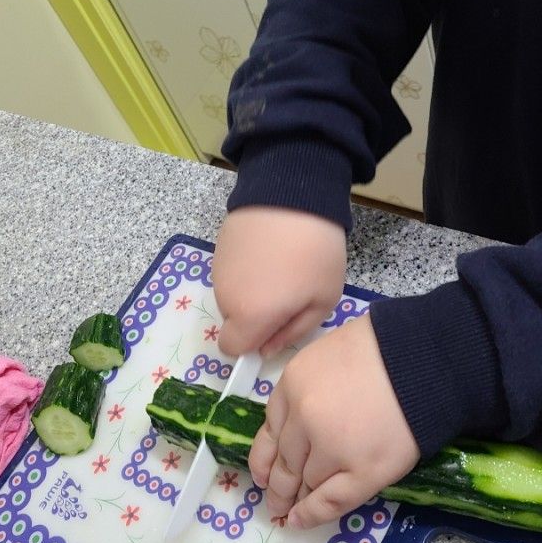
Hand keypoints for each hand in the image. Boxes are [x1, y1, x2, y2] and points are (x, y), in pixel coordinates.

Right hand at [212, 206, 345, 356]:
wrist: (293, 194)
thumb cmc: (315, 253)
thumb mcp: (323, 299)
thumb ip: (293, 332)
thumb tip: (266, 349)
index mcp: (250, 317)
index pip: (231, 349)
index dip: (251, 345)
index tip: (272, 330)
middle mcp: (225, 297)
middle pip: (234, 321)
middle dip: (254, 316)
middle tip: (288, 292)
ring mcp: (218, 270)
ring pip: (232, 295)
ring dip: (251, 290)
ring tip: (281, 266)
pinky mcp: (218, 246)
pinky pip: (231, 271)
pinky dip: (246, 268)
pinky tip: (269, 249)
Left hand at [249, 312, 419, 528]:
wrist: (424, 358)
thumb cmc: (382, 349)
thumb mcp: (326, 357)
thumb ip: (307, 388)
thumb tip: (300, 425)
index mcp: (292, 385)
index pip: (271, 432)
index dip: (266, 458)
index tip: (264, 475)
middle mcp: (303, 418)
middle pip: (286, 460)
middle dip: (279, 484)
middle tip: (275, 500)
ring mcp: (331, 448)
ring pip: (305, 482)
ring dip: (296, 499)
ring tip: (290, 512)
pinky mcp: (362, 472)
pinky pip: (330, 501)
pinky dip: (311, 515)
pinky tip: (299, 521)